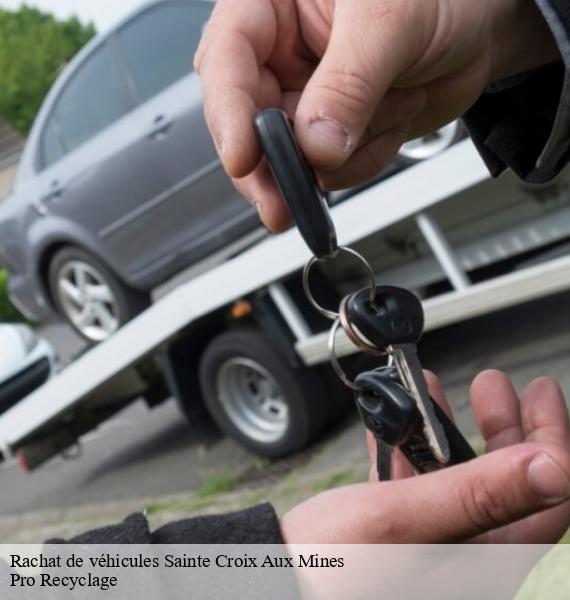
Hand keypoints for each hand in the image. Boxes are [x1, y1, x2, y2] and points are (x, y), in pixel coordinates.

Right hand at [195, 0, 557, 230]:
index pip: (229, 59)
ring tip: (392, 106)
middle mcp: (282, 56)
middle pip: (248, 123)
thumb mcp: (391, 23)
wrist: (481, 27)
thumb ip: (348, 85)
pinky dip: (368, 157)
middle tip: (282, 204)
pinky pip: (334, 171)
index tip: (244, 158)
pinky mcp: (332, 133)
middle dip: (276, 165)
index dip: (229, 113)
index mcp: (274, 5)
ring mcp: (306, 100)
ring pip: (294, 158)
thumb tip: (316, 146)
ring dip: (346, 152)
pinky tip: (394, 118)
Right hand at [280, 370, 569, 542]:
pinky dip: (409, 446)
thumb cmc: (332, 564)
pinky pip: (416, 481)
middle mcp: (464, 554)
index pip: (546, 499)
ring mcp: (429, 542)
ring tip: (434, 387)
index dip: (552, 440)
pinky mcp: (396, 531)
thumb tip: (552, 469)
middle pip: (505, 483)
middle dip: (501, 426)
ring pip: (457, 476)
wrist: (275, 579)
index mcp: (483, 561)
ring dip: (447, 427)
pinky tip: (395, 422)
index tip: (539, 394)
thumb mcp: (405, 519)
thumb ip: (478, 494)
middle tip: (493, 385)